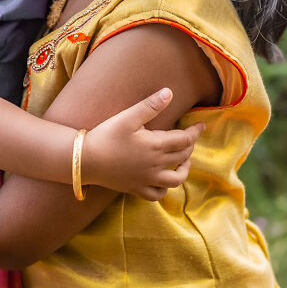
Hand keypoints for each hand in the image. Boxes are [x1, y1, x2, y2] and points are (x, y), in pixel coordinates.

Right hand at [83, 88, 203, 200]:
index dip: (195, 132)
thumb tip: (169, 93)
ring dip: (183, 170)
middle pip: (183, 157)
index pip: (185, 139)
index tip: (200, 125)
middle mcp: (156, 165)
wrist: (85, 159)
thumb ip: (150, 105)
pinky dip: (164, 189)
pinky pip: (157, 194)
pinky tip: (163, 180)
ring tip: (183, 162)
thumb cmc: (106, 135)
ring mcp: (147, 179)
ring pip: (176, 180)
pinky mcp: (136, 188)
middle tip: (188, 138)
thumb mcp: (128, 116)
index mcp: (156, 145)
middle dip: (190, 146)